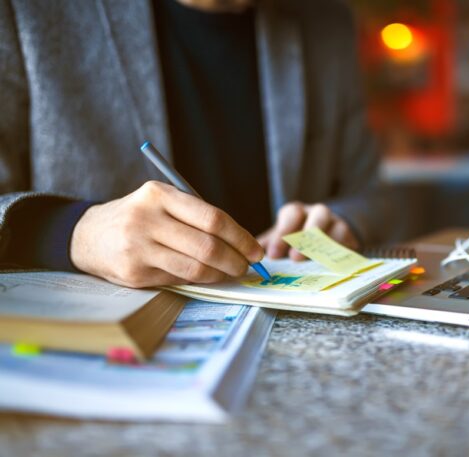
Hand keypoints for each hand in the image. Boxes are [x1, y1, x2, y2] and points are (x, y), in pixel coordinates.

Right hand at [70, 181, 263, 287]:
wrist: (89, 235)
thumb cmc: (139, 217)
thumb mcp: (161, 202)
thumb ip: (195, 216)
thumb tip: (241, 243)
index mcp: (159, 194)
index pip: (213, 218)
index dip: (240, 237)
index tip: (255, 250)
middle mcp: (146, 219)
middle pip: (207, 246)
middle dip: (235, 260)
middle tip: (246, 266)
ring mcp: (138, 248)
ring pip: (195, 267)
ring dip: (220, 274)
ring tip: (230, 272)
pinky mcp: (134, 273)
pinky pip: (178, 279)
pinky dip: (198, 279)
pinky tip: (205, 276)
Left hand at [258, 202, 358, 259]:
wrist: (329, 236)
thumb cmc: (298, 239)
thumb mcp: (281, 240)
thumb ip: (269, 246)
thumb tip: (247, 259)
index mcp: (297, 213)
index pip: (291, 214)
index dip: (283, 232)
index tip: (274, 254)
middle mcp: (318, 213)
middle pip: (317, 215)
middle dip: (306, 236)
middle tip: (294, 257)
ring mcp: (337, 223)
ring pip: (336, 227)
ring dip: (324, 245)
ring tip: (314, 261)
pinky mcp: (350, 237)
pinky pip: (348, 243)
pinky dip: (340, 253)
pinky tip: (331, 265)